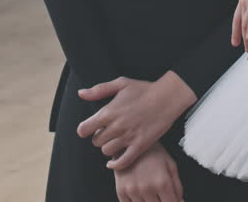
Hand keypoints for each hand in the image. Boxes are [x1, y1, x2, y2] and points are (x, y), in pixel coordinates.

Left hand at [77, 73, 196, 170]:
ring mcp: (128, 137)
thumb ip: (99, 90)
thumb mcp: (120, 84)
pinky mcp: (140, 146)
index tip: (90, 128)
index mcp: (108, 112)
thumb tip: (81, 94)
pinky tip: (114, 161)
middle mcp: (116, 126)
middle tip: (108, 132)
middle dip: (99, 137)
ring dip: (109, 147)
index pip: (84, 129)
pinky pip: (122, 162)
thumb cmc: (144, 89)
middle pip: (96, 142)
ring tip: (115, 141)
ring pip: (106, 152)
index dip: (85, 129)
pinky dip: (115, 164)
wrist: (167, 98)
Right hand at [114, 143, 183, 201]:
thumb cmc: (153, 153)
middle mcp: (147, 188)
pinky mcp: (121, 191)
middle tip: (160, 195)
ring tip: (150, 193)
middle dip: (161, 201)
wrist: (130, 141)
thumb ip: (178, 187)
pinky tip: (140, 195)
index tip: (171, 200)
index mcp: (162, 182)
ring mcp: (132, 191)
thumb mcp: (171, 165)